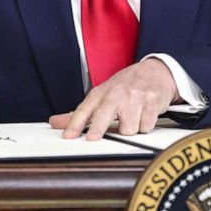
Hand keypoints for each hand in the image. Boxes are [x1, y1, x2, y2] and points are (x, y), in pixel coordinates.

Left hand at [49, 59, 177, 140]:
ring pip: (128, 128)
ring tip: (131, 119)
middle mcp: (117, 94)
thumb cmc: (126, 85)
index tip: (68, 136)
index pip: (84, 109)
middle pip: (104, 114)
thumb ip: (80, 113)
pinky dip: (145, 126)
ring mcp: (135, 98)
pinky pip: (146, 126)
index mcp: (101, 93)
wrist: (155, 71)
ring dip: (130, 130)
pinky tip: (144, 116)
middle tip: (92, 138)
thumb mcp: (101, 95)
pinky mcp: (152, 102)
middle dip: (98, 128)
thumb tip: (55, 123)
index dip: (74, 124)